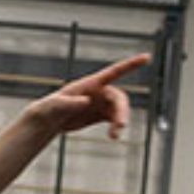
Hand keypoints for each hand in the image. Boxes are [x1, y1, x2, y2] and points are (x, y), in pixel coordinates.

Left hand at [24, 54, 149, 140]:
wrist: (47, 121)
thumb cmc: (48, 109)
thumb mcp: (55, 106)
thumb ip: (69, 103)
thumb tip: (86, 101)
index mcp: (90, 84)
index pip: (114, 71)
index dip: (131, 65)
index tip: (147, 57)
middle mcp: (98, 91)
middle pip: (119, 98)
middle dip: (122, 111)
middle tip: (120, 126)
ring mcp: (100, 103)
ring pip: (119, 110)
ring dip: (120, 122)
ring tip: (114, 136)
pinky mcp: (99, 115)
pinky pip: (114, 119)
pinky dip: (116, 127)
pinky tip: (112, 136)